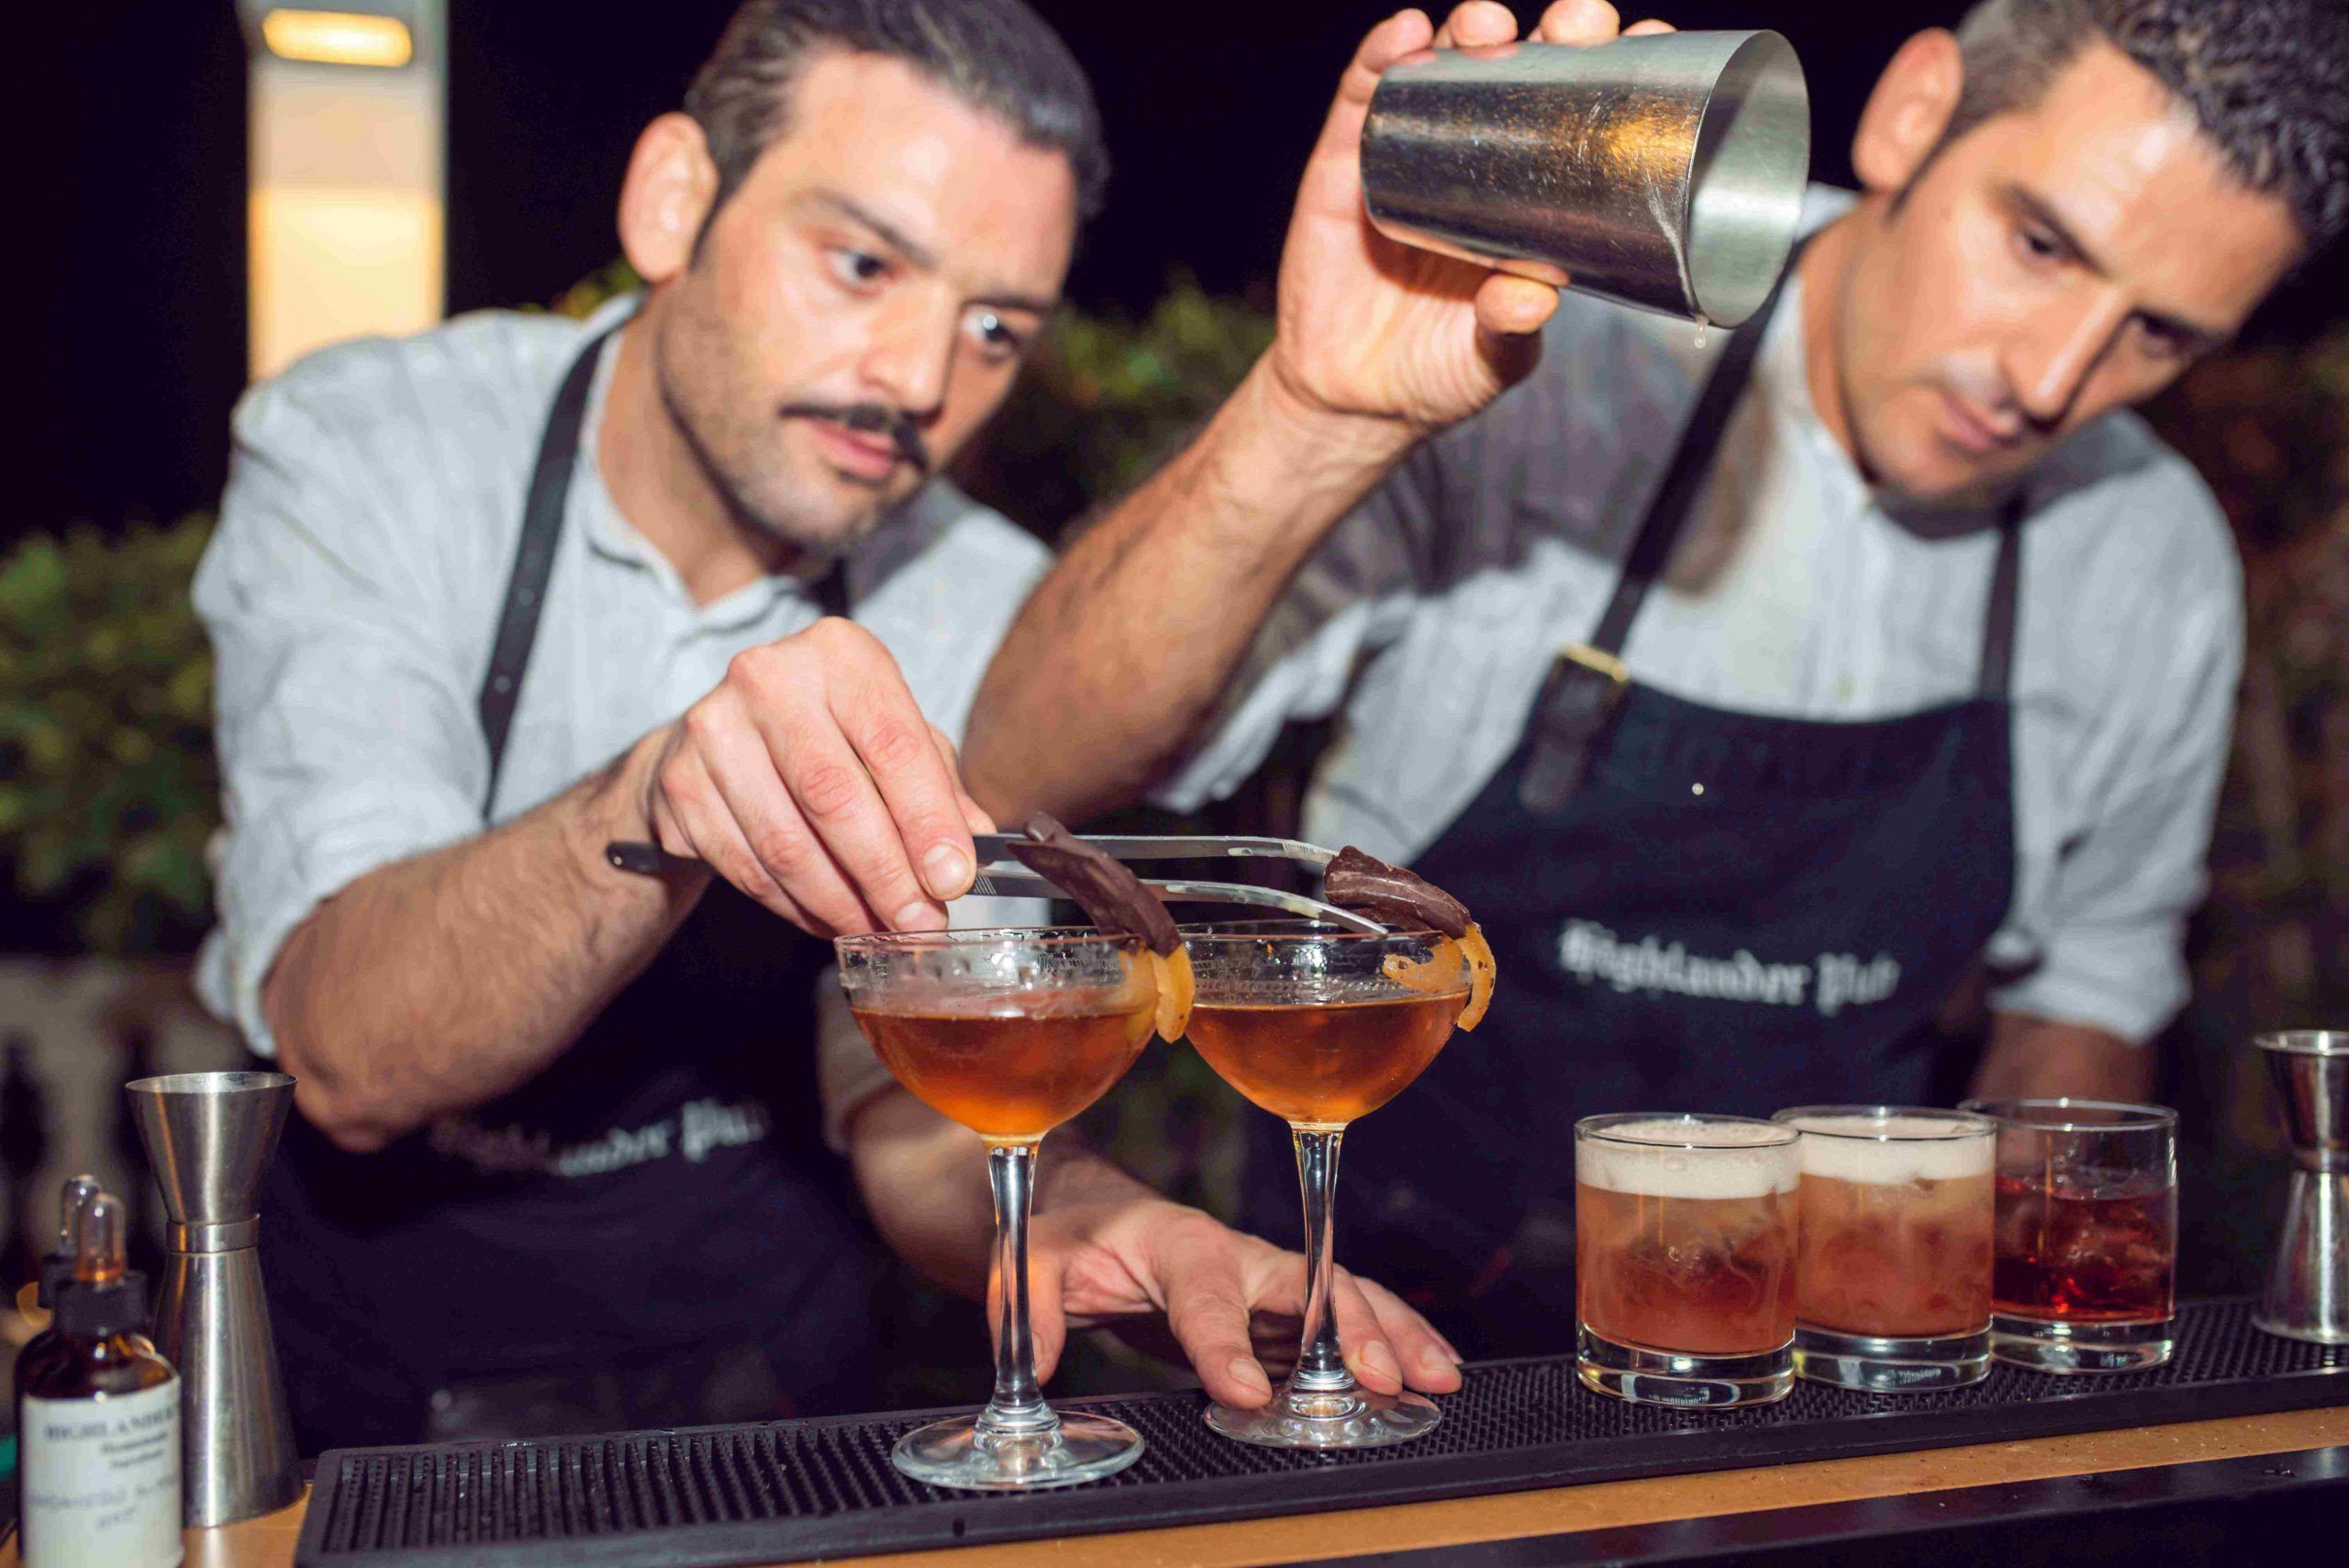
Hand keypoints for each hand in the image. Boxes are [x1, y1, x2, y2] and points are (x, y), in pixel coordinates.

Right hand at [626, 616, 990, 934]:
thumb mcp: (891, 738)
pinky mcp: (679, 783)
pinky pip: (747, 867)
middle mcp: (769, 677)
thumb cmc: (826, 733)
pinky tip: (825, 916)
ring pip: (786, 844)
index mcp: (839, 653)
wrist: (720, 735)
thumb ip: (939, 788)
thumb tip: (974, 853)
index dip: (928, 821)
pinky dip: (793, 906)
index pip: (894, 744)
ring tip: (876, 928)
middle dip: (885, 875)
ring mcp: (713, 728)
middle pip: (835, 797)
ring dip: (840, 902)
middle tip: (919, 922)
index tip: (953, 881)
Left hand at [1023, 1195, 1463, 1407]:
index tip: (1246, 1393)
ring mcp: (1271, 1285)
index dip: (1226, 1343)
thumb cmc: (1076, 1240)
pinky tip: (1428, 1376)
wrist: (1104, 1225)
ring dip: (1394, 1336)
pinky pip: (1347, 1325)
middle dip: (1350, 1328)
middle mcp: (1240, 1258)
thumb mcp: (1034, 1263)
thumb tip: (1035, 1362)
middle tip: (1382, 1379)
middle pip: (1309, 1283)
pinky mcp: (1285, 1314)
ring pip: (1346, 1300)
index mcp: (1178, 1243)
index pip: (1206, 1294)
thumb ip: (1030, 1305)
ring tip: (1436, 1378)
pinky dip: (1393, 1346)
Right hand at [1264, 2, 1674, 435]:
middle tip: (1575, 26)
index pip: (1582, 116)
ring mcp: (1410, 152)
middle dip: (1555, 32)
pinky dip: (1382, 53)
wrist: (1350, 397)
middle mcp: (1479, 161)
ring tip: (1487, 25)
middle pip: (1524, 70)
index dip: (1614, 72)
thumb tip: (1529, 299)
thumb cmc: (1437, 372)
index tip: (1649, 44)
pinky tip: (1406, 34)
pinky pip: (1362, 94)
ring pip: (1448, 65)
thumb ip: (1508, 331)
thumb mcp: (1490, 360)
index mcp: (1533, 197)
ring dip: (1472, 28)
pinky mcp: (1346, 160)